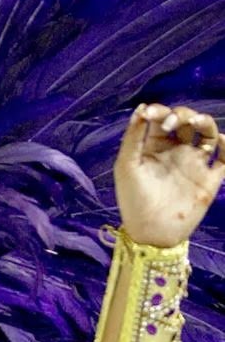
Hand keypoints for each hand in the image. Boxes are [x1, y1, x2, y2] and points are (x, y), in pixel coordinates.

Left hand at [114, 104, 224, 246]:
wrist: (151, 233)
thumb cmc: (133, 201)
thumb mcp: (126, 167)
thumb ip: (133, 138)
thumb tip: (141, 108)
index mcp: (156, 148)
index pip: (163, 119)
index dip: (160, 111)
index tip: (152, 113)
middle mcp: (177, 152)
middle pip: (187, 121)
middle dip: (182, 114)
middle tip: (172, 123)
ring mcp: (194, 165)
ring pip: (207, 134)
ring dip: (205, 122)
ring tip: (197, 123)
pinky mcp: (209, 180)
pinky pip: (224, 158)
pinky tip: (220, 140)